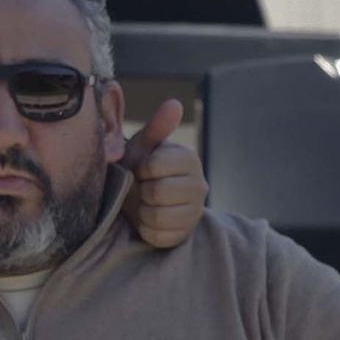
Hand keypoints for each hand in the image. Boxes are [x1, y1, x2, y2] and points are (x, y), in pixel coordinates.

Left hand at [121, 99, 206, 248]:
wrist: (139, 200)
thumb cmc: (139, 168)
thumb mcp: (142, 146)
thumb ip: (157, 127)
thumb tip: (175, 104)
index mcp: (189, 159)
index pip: (154, 166)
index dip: (140, 169)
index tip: (141, 168)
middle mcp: (200, 185)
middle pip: (157, 193)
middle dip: (141, 191)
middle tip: (142, 187)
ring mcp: (195, 212)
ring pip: (157, 217)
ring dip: (141, 211)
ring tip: (145, 203)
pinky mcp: (184, 234)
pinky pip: (157, 235)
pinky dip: (145, 229)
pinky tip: (148, 219)